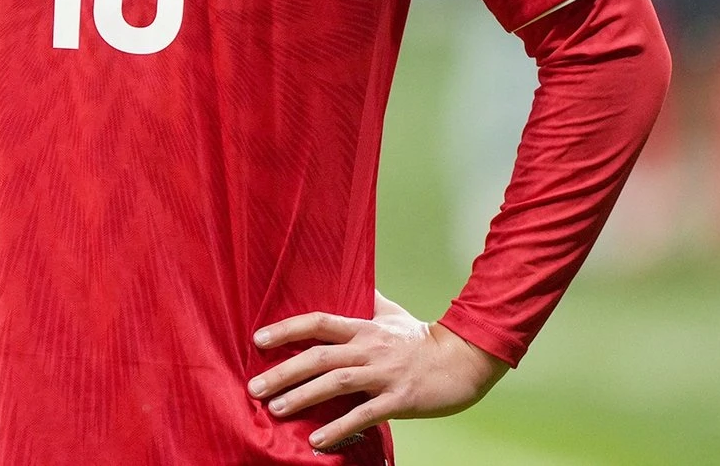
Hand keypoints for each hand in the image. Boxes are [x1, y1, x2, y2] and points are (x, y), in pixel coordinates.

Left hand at [247, 291, 507, 450]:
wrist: (465, 360)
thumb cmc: (423, 338)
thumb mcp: (392, 313)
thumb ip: (368, 300)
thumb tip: (352, 280)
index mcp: (364, 328)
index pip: (318, 323)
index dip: (287, 329)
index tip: (258, 340)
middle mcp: (369, 348)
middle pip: (319, 356)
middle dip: (283, 372)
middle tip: (254, 387)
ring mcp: (383, 374)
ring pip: (336, 383)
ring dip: (302, 397)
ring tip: (275, 410)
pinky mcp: (399, 399)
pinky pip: (364, 415)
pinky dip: (339, 427)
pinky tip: (317, 440)